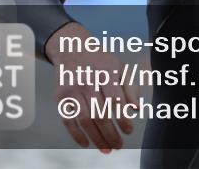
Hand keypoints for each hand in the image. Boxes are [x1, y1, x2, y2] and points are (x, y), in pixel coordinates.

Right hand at [46, 22, 140, 152]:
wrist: (74, 49)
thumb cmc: (102, 62)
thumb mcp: (120, 68)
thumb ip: (130, 88)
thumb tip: (137, 109)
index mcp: (106, 73)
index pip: (116, 101)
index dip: (123, 118)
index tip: (129, 131)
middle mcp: (88, 82)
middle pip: (101, 114)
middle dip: (111, 133)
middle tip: (119, 146)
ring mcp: (73, 90)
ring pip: (85, 120)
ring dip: (96, 138)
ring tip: (107, 149)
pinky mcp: (61, 98)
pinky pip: (68, 121)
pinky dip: (77, 135)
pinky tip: (87, 144)